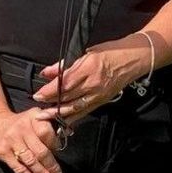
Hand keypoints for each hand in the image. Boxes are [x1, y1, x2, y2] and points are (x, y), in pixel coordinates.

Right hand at [0, 107, 62, 172]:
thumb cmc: (21, 123)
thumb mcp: (36, 115)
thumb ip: (51, 122)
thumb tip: (65, 137)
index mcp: (33, 117)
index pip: (46, 133)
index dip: (55, 145)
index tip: (59, 153)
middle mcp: (21, 128)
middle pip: (40, 151)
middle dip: (52, 166)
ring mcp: (11, 141)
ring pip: (30, 162)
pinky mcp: (3, 152)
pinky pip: (19, 169)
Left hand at [34, 35, 154, 124]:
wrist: (133, 59)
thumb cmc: (110, 51)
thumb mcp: (85, 52)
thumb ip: (65, 65)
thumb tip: (47, 73)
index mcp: (89, 67)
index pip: (65, 83)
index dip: (50, 91)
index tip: (38, 95)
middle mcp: (94, 83)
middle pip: (69, 97)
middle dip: (52, 105)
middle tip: (38, 111)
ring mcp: (99, 94)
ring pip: (76, 108)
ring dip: (60, 114)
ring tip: (47, 117)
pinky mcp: (102, 101)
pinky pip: (85, 111)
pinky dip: (73, 117)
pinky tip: (63, 121)